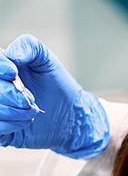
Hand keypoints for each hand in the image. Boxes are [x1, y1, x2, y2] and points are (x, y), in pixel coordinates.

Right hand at [0, 34, 109, 157]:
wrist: (71, 114)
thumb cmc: (57, 84)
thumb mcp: (46, 59)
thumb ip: (28, 46)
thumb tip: (10, 55)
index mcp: (1, 67)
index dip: (0, 68)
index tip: (13, 73)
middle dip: (10, 94)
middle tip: (31, 98)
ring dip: (15, 111)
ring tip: (33, 110)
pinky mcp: (2, 129)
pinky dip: (12, 125)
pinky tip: (26, 122)